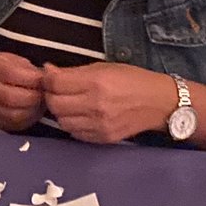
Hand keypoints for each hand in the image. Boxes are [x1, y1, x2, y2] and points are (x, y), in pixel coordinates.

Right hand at [0, 51, 44, 130]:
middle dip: (34, 97)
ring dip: (32, 111)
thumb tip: (45, 82)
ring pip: (14, 115)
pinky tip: (32, 111)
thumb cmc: (0, 66)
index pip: (13, 74)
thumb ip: (29, 69)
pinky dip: (27, 119)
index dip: (33, 79)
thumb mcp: (13, 59)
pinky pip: (13, 125)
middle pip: (13, 98)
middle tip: (43, 94)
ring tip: (39, 103)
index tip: (43, 79)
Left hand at [42, 62, 170, 142]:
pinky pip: (75, 133)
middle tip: (56, 90)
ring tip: (68, 103)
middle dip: (50, 95)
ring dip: (60, 111)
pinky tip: (79, 115)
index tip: (49, 76)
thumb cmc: (132, 80)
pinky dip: (72, 124)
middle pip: (55, 104)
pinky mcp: (102, 138)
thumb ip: (74, 71)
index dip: (47, 79)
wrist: (158, 103)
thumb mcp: (103, 67)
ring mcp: (99, 124)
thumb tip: (48, 71)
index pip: (55, 84)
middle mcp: (95, 105)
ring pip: (62, 121)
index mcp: (96, 82)